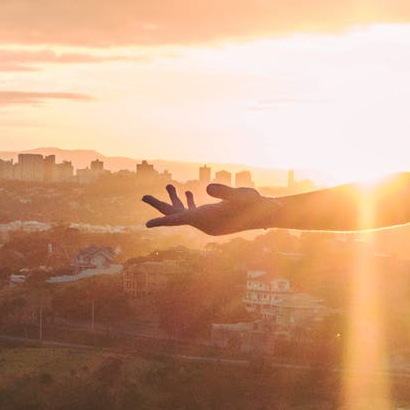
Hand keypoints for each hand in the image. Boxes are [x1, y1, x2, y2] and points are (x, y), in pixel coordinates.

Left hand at [140, 181, 272, 234]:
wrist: (266, 213)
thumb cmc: (254, 204)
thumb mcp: (241, 195)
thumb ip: (224, 191)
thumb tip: (207, 187)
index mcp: (207, 219)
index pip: (180, 221)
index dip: (162, 222)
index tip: (147, 224)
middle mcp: (204, 223)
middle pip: (176, 216)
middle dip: (160, 206)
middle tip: (143, 196)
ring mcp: (208, 220)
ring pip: (184, 211)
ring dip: (174, 199)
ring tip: (168, 185)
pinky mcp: (213, 216)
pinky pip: (194, 209)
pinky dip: (187, 201)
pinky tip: (185, 191)